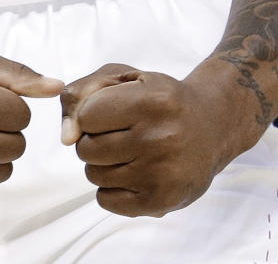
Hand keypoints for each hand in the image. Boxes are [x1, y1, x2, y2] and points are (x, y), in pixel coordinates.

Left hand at [60, 63, 237, 216]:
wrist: (211, 124)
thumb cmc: (160, 97)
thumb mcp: (126, 76)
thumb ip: (84, 92)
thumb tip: (66, 137)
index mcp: (151, 101)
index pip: (86, 115)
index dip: (91, 114)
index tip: (109, 111)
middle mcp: (159, 138)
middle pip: (86, 148)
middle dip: (93, 140)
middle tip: (117, 134)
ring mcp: (161, 173)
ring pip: (93, 175)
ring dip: (101, 164)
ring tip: (127, 152)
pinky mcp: (161, 201)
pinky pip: (106, 201)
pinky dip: (111, 189)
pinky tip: (132, 173)